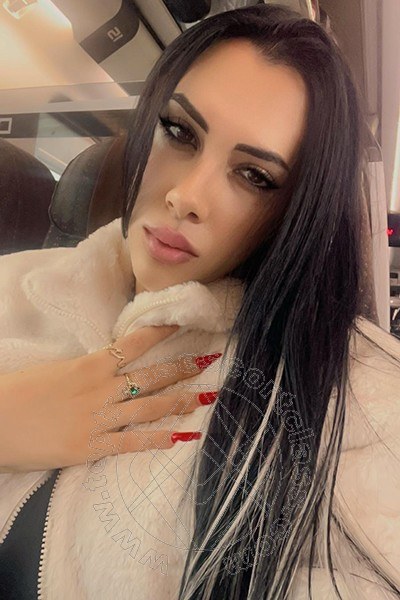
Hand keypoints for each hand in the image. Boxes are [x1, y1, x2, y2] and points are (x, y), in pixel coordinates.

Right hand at [0, 325, 220, 472]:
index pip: (133, 343)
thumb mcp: (55, 372)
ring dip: (180, 402)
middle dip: (182, 368)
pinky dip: (157, 440)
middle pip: (150, 376)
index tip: (182, 324)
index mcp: (89, 366)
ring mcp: (98, 419)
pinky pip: (131, 442)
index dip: (161, 333)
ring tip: (206, 398)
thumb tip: (109, 366)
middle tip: (208, 362)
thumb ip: (86, 370)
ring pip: (149, 408)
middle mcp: (100, 389)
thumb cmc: (18, 394)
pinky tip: (180, 437)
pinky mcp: (90, 447)